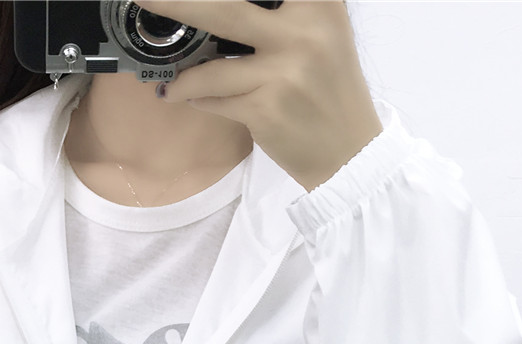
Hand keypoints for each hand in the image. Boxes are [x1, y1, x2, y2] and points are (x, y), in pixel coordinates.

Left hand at [144, 0, 382, 190]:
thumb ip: (282, 9)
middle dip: (176, 4)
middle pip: (222, 9)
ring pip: (211, 68)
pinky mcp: (266, 107)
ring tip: (173, 83)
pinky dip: (198, 99)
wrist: (348, 150)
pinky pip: (214, 100)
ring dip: (184, 79)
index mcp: (319, 1)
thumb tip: (213, 7)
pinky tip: (193, 100)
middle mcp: (304, 28)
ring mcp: (283, 70)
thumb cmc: (327, 86)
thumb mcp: (320, 30)